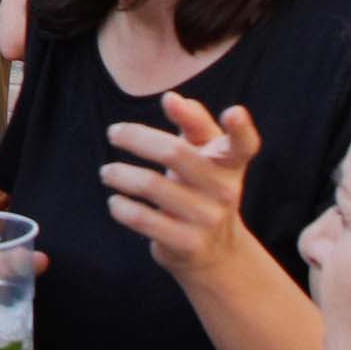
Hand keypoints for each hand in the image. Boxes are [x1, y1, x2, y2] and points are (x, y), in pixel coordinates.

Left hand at [100, 91, 260, 284]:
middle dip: (136, 137)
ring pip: (151, 185)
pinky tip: (115, 201)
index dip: (241, 128)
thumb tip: (173, 98)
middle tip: (113, 132)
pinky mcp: (186, 243)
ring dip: (119, 174)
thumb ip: (194, 123)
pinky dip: (121, 206)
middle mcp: (224, 190)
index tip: (234, 112)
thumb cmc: (203, 186)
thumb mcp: (206, 155)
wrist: (216, 252)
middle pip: (174, 153)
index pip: (244, 144)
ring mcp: (207, 219)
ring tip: (106, 172)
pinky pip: (142, 219)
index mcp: (231, 163)